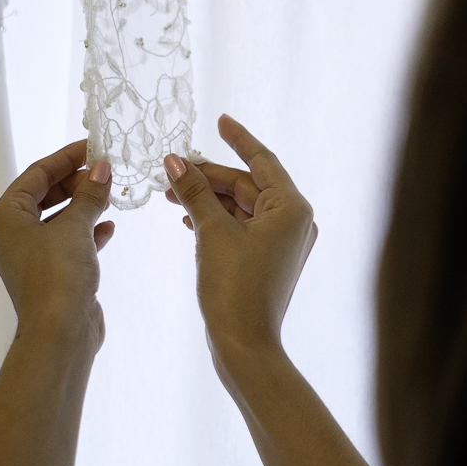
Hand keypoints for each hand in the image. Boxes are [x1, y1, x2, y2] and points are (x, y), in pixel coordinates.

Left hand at [0, 139, 113, 353]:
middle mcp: (12, 234)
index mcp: (6, 217)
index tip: (92, 147)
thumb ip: (90, 194)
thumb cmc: (58, 274)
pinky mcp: (50, 274)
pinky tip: (108, 227)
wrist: (60, 332)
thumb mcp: (76, 226)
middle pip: (44, 195)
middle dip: (76, 182)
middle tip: (105, 171)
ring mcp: (31, 256)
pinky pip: (67, 242)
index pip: (36, 174)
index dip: (65, 158)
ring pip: (58, 219)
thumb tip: (102, 168)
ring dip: (84, 205)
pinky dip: (86, 231)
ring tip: (110, 193)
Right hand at [164, 115, 317, 380]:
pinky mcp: (269, 261)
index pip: (262, 160)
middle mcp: (295, 221)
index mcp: (291, 207)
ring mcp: (284, 243)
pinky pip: (242, 228)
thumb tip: (175, 160)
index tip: (220, 120)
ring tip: (171, 193)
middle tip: (172, 167)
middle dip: (210, 176)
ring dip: (209, 199)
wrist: (245, 346)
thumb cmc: (234, 288)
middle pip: (248, 184)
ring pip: (242, 207)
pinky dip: (217, 220)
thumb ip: (195, 192)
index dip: (239, 138)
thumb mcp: (211, 232)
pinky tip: (188, 219)